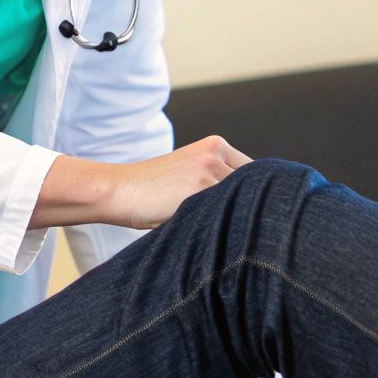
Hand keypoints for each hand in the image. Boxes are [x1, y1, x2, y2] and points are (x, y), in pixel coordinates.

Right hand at [108, 135, 250, 229]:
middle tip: (243, 227)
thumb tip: (253, 203)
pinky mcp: (198, 192)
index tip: (251, 211)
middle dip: (248, 206)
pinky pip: (223, 212)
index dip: (255, 195)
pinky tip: (210, 232)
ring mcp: (208, 172)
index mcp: (215, 145)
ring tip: (219, 230)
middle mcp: (215, 154)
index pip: (256, 172)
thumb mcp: (190, 171)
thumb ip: (217, 178)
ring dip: (235, 217)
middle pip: (254, 186)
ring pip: (240, 201)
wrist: (121, 189)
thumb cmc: (153, 187)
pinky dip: (221, 224)